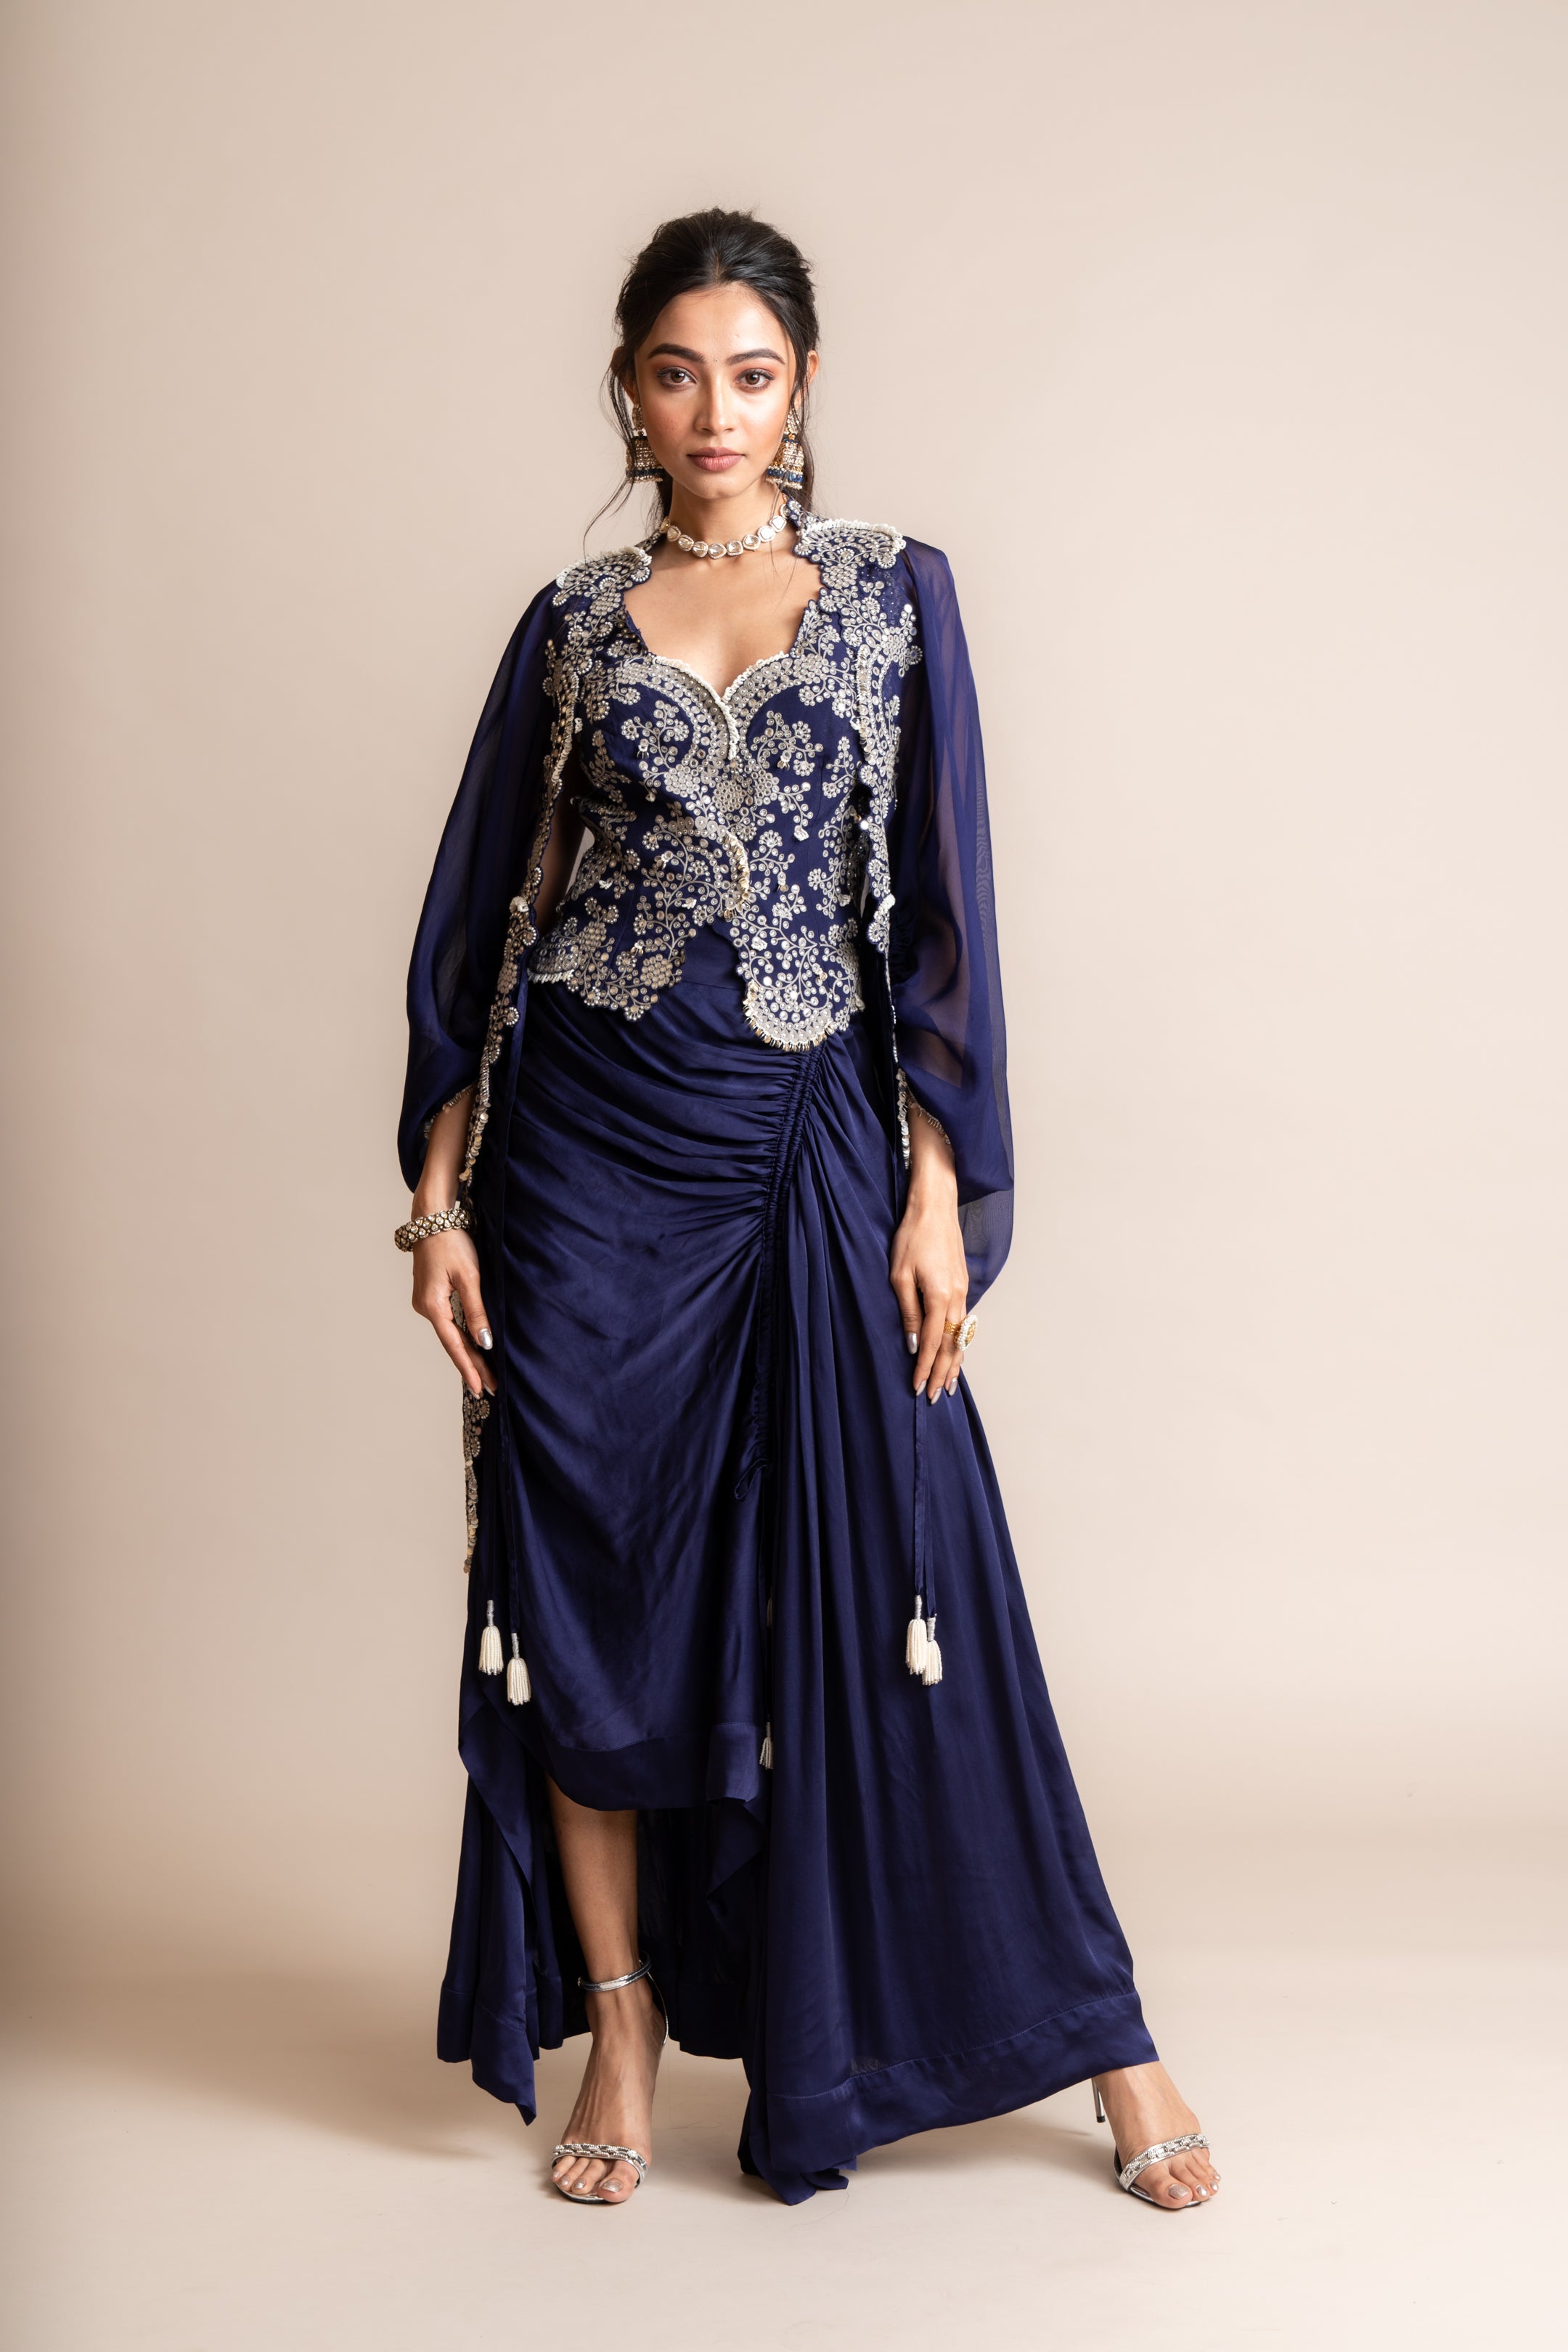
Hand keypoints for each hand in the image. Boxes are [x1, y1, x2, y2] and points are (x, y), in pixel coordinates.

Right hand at [410, 1226, 495, 1397]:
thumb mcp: (469, 1277)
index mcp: (433, 1306)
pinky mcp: (430, 1295)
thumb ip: (477, 1311)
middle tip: (490, 1389)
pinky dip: (461, 1337)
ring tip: (484, 1375)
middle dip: (472, 1366)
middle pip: (452, 1343)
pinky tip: (471, 1348)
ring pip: (450, 1334)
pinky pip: (448, 1323)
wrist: (432, 1218)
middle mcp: (425, 1308)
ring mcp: (425, 1302)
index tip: (483, 1388)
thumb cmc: (451, 1242)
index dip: (470, 1368)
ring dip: (467, 1353)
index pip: (455, 1345)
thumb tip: (484, 1342)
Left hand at [889, 1165, 968, 1403]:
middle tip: (937, 1397)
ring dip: (955, 1363)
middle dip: (943, 1374)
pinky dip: (959, 1343)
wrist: (935, 1206)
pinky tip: (955, 1352)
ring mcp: (963, 1292)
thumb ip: (907, 1311)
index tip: (918, 1388)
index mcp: (939, 1298)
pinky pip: (963, 1323)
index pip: (930, 1343)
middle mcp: (957, 1299)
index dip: (924, 1368)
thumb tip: (911, 1343)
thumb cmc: (912, 1237)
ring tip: (951, 1385)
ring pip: (960, 1337)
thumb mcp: (898, 1275)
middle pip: (951, 1346)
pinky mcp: (963, 1285)